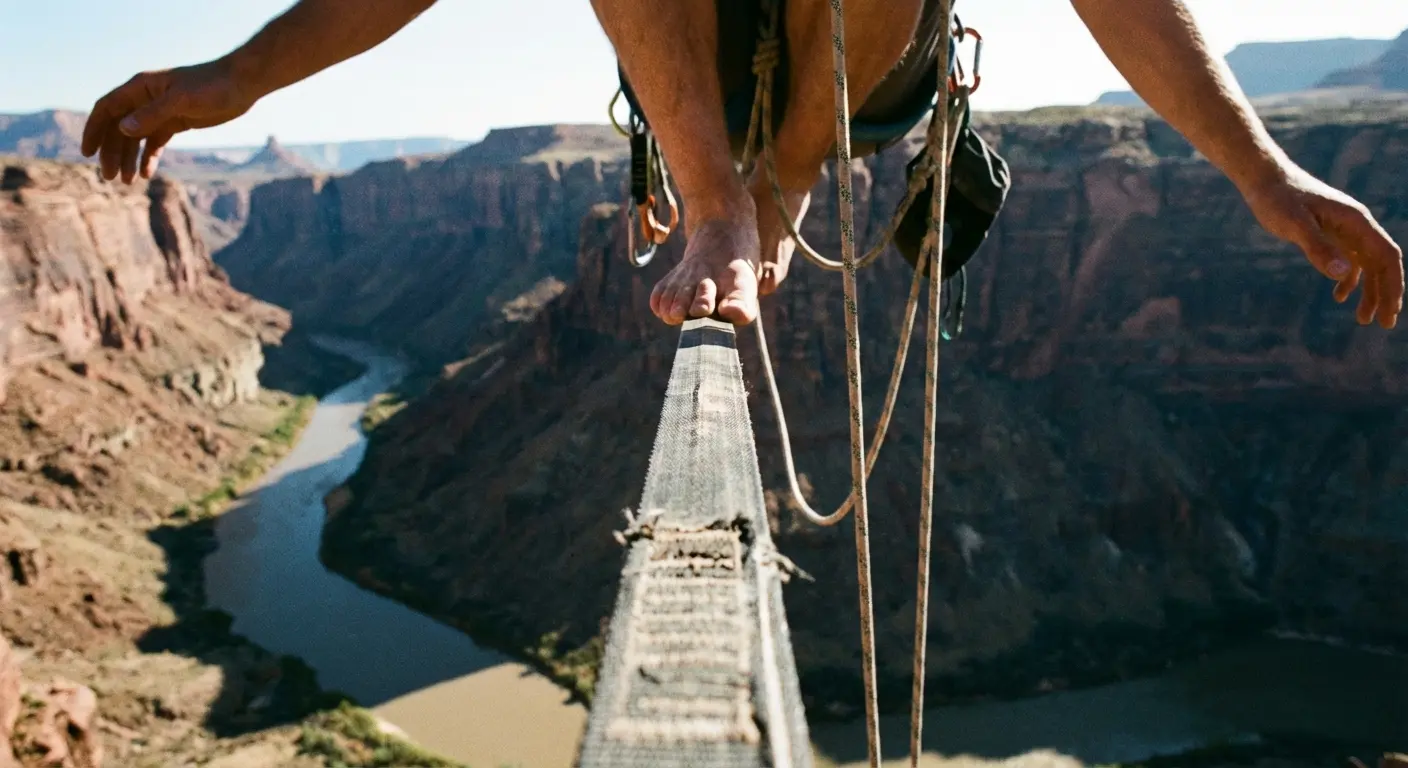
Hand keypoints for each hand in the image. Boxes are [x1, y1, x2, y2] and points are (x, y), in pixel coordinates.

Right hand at [81, 61, 257, 183]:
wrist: (240, 84)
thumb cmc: (212, 85)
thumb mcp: (182, 100)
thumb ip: (152, 114)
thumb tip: (123, 129)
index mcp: (140, 87)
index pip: (107, 109)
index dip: (94, 130)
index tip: (87, 153)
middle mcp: (145, 99)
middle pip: (118, 127)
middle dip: (111, 152)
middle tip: (109, 177)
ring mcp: (160, 111)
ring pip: (135, 138)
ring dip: (128, 158)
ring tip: (125, 181)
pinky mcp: (175, 122)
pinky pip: (155, 142)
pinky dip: (148, 158)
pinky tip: (145, 174)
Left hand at [1242, 165, 1403, 328]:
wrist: (1264, 179)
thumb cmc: (1279, 199)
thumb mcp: (1295, 225)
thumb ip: (1318, 248)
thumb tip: (1343, 275)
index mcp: (1357, 222)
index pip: (1387, 257)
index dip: (1393, 285)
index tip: (1390, 313)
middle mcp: (1357, 226)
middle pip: (1382, 264)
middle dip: (1386, 294)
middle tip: (1382, 324)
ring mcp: (1345, 230)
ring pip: (1367, 265)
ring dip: (1369, 291)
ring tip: (1363, 319)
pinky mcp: (1330, 233)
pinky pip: (1349, 260)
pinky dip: (1348, 280)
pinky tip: (1338, 296)